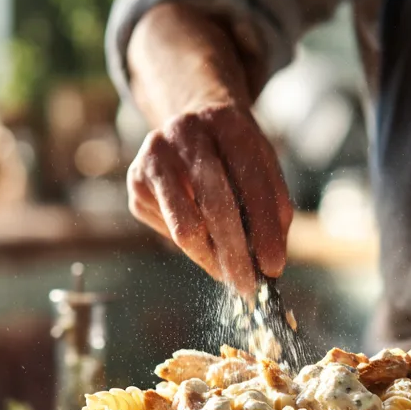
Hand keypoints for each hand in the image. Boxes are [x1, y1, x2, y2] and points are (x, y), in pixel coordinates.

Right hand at [127, 101, 292, 295]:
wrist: (189, 125)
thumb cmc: (234, 154)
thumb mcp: (261, 165)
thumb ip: (273, 208)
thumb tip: (270, 264)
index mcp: (226, 123)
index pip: (251, 183)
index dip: (264, 229)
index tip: (274, 267)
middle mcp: (185, 133)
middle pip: (214, 206)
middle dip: (235, 255)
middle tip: (248, 286)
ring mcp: (154, 157)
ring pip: (184, 227)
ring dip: (210, 259)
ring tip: (229, 275)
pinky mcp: (136, 182)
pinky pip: (168, 230)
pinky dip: (192, 245)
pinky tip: (203, 237)